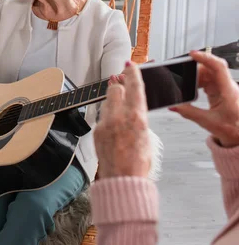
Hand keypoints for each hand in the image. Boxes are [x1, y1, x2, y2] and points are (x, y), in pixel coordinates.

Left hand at [94, 61, 151, 178]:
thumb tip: (134, 110)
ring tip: (120, 110)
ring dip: (113, 102)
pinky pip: (102, 117)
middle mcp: (119, 118)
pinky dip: (108, 117)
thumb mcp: (147, 137)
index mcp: (137, 118)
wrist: (122, 180)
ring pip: (107, 103)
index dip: (132, 73)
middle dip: (119, 85)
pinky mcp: (96, 131)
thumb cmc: (138, 163)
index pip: (134, 87)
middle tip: (122, 84)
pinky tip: (114, 126)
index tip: (130, 64)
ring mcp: (105, 124)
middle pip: (115, 89)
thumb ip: (139, 119)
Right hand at [171, 50, 238, 147]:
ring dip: (194, 77)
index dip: (205, 58)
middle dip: (193, 70)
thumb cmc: (233, 128)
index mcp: (228, 92)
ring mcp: (223, 87)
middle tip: (180, 76)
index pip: (219, 67)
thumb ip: (189, 112)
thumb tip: (174, 105)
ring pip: (207, 74)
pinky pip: (206, 80)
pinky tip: (191, 89)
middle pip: (209, 69)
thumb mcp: (208, 122)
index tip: (192, 54)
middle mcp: (227, 86)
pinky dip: (196, 82)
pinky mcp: (219, 90)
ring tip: (184, 85)